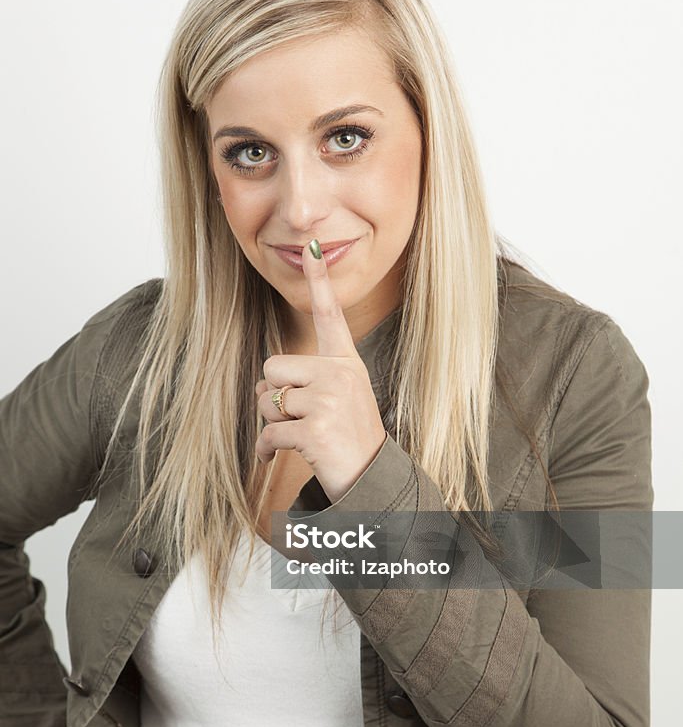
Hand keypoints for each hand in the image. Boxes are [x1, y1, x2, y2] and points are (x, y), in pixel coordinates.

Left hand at [254, 239, 387, 503]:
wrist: (371, 481)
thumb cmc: (350, 439)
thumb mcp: (342, 399)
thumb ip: (312, 380)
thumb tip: (267, 386)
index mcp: (346, 363)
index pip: (330, 315)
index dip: (319, 280)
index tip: (312, 246)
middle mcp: (340, 375)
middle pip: (274, 366)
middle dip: (276, 396)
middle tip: (300, 417)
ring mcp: (330, 401)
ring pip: (269, 400)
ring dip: (273, 423)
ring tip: (302, 436)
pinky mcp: (316, 429)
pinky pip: (269, 433)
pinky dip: (266, 450)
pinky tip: (278, 457)